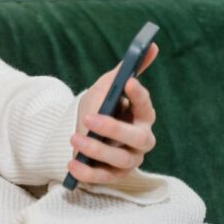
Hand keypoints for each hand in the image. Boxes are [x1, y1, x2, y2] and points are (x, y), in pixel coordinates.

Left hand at [68, 43, 159, 184]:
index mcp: (143, 115)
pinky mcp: (113, 176)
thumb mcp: (107, 87)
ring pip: (120, 159)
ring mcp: (129, 160)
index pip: (146, 106)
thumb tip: (151, 45)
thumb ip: (125, 70)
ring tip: (74, 138)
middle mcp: (141, 140)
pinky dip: (87, 173)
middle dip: (114, 129)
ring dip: (96, 150)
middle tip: (91, 119)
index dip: (139, 95)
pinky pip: (103, 178)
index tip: (127, 82)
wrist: (84, 132)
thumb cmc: (101, 107)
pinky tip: (71, 163)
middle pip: (138, 138)